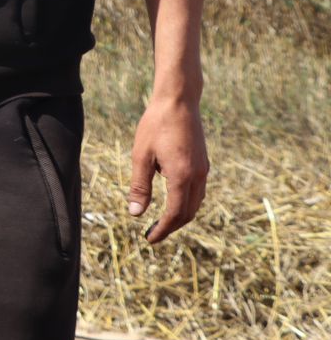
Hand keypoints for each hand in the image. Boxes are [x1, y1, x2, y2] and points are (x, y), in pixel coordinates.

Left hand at [128, 95, 208, 243]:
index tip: (149, 239)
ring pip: (196, 202)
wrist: (179, 101)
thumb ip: (139, 186)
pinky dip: (186, 202)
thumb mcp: (141, 156)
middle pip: (188, 212)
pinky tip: (173, 200)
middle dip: (171, 226)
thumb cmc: (156, 125)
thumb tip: (135, 213)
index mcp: (182, 177)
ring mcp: (203, 169)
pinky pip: (198, 191)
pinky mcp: (203, 163)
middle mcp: (198, 176)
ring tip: (162, 221)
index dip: (162, 229)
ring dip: (180, 215)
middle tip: (153, 234)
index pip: (175, 214)